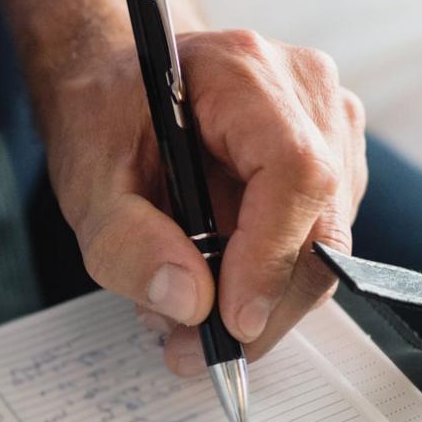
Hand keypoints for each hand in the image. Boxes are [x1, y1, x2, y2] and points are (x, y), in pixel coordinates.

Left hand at [38, 28, 369, 373]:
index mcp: (243, 71)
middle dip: (264, 304)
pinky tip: (211, 281)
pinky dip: (269, 280)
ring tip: (185, 315)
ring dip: (263, 300)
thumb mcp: (85, 179)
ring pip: (327, 245)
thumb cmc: (105, 117)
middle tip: (194, 350)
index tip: (230, 320)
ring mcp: (332, 124)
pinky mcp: (336, 161)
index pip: (295, 171)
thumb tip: (190, 303)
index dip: (270, 256)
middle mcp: (307, 89)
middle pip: (322, 221)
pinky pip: (319, 242)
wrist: (121, 84)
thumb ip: (125, 241)